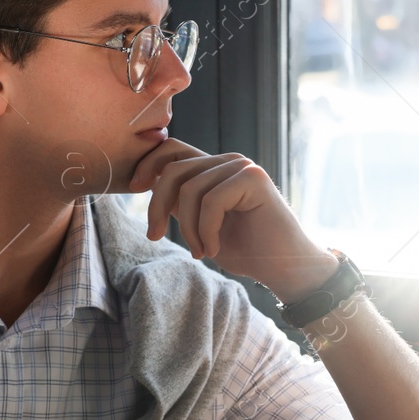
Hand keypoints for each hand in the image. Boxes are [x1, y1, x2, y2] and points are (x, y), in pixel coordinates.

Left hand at [129, 137, 337, 302]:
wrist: (285, 269)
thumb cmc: (248, 252)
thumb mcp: (201, 225)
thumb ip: (181, 204)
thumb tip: (148, 183)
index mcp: (215, 168)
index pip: (172, 150)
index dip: (147, 165)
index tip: (133, 189)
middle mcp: (229, 162)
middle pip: (174, 169)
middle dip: (157, 205)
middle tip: (155, 236)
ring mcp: (242, 167)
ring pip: (190, 189)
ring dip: (187, 229)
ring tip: (199, 252)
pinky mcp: (253, 179)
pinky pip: (210, 201)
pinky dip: (205, 231)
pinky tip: (212, 250)